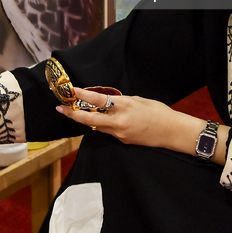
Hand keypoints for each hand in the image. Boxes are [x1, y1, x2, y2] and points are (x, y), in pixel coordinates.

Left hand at [56, 87, 206, 151]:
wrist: (172, 132)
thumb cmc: (158, 111)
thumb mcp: (139, 100)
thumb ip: (121, 101)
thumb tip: (106, 101)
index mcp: (125, 107)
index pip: (99, 101)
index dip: (83, 95)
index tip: (71, 90)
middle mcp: (119, 122)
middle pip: (89, 120)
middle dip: (72, 114)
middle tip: (59, 108)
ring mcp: (120, 134)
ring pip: (96, 127)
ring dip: (86, 119)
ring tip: (74, 111)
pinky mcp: (123, 141)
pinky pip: (107, 132)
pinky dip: (101, 125)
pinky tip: (99, 119)